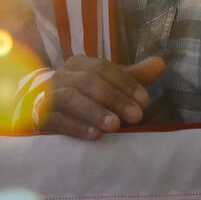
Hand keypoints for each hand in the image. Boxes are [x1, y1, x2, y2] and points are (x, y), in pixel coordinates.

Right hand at [33, 55, 165, 139]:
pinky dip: (76, 127)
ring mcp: (48, 95)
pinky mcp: (40, 116)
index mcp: (79, 64)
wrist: (40, 110)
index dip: (125, 83)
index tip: (145, 101)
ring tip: (115, 126)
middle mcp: (62, 75)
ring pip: (71, 99)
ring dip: (95, 112)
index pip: (103, 68)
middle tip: (136, 116)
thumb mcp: (108, 84)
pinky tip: (94, 136)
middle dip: (114, 98)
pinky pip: (57, 119)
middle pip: (88, 82)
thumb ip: (133, 76)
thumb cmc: (83, 96)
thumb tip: (161, 63)